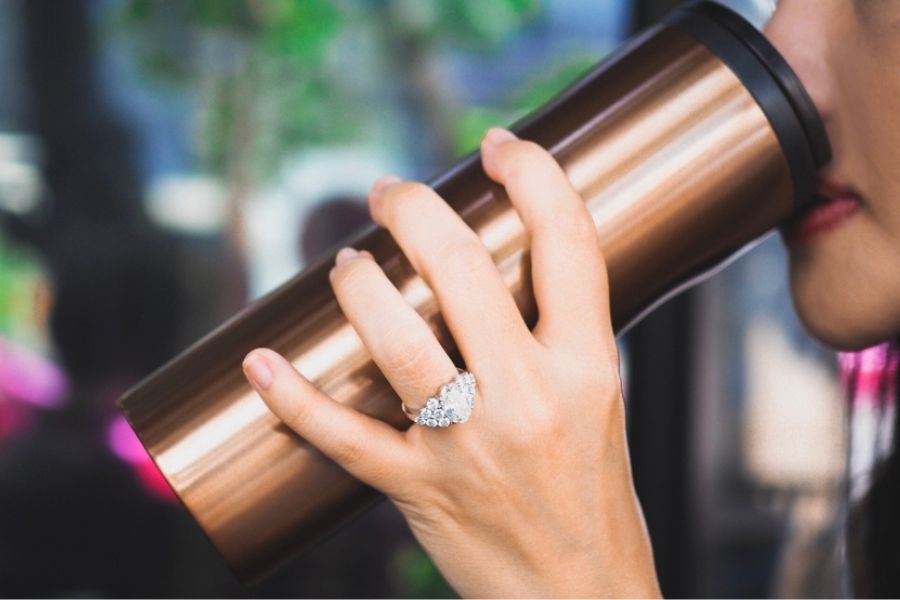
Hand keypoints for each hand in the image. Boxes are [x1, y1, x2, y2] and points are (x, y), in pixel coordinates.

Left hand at [242, 128, 660, 597]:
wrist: (583, 599)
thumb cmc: (595, 497)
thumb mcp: (600, 401)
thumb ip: (558, 336)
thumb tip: (501, 269)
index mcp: (589, 367)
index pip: (568, 244)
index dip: (531, 175)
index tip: (495, 146)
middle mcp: (532, 399)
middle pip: (464, 272)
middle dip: (416, 211)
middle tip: (390, 191)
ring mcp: (470, 447)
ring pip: (398, 344)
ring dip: (361, 286)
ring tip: (348, 261)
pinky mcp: (421, 492)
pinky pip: (346, 440)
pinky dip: (296, 400)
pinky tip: (262, 363)